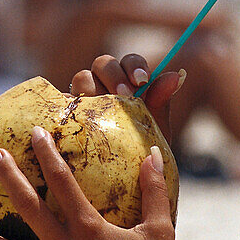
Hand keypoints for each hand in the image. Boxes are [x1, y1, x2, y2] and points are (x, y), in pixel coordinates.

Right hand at [70, 53, 184, 144]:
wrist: (123, 177)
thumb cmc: (140, 149)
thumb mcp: (155, 127)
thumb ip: (161, 101)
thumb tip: (177, 75)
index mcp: (128, 81)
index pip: (130, 61)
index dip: (134, 66)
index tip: (142, 81)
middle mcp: (104, 83)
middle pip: (103, 63)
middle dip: (114, 76)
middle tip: (124, 96)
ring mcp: (82, 97)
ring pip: (82, 78)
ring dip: (92, 89)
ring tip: (102, 111)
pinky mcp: (65, 113)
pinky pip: (62, 102)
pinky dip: (68, 105)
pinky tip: (77, 120)